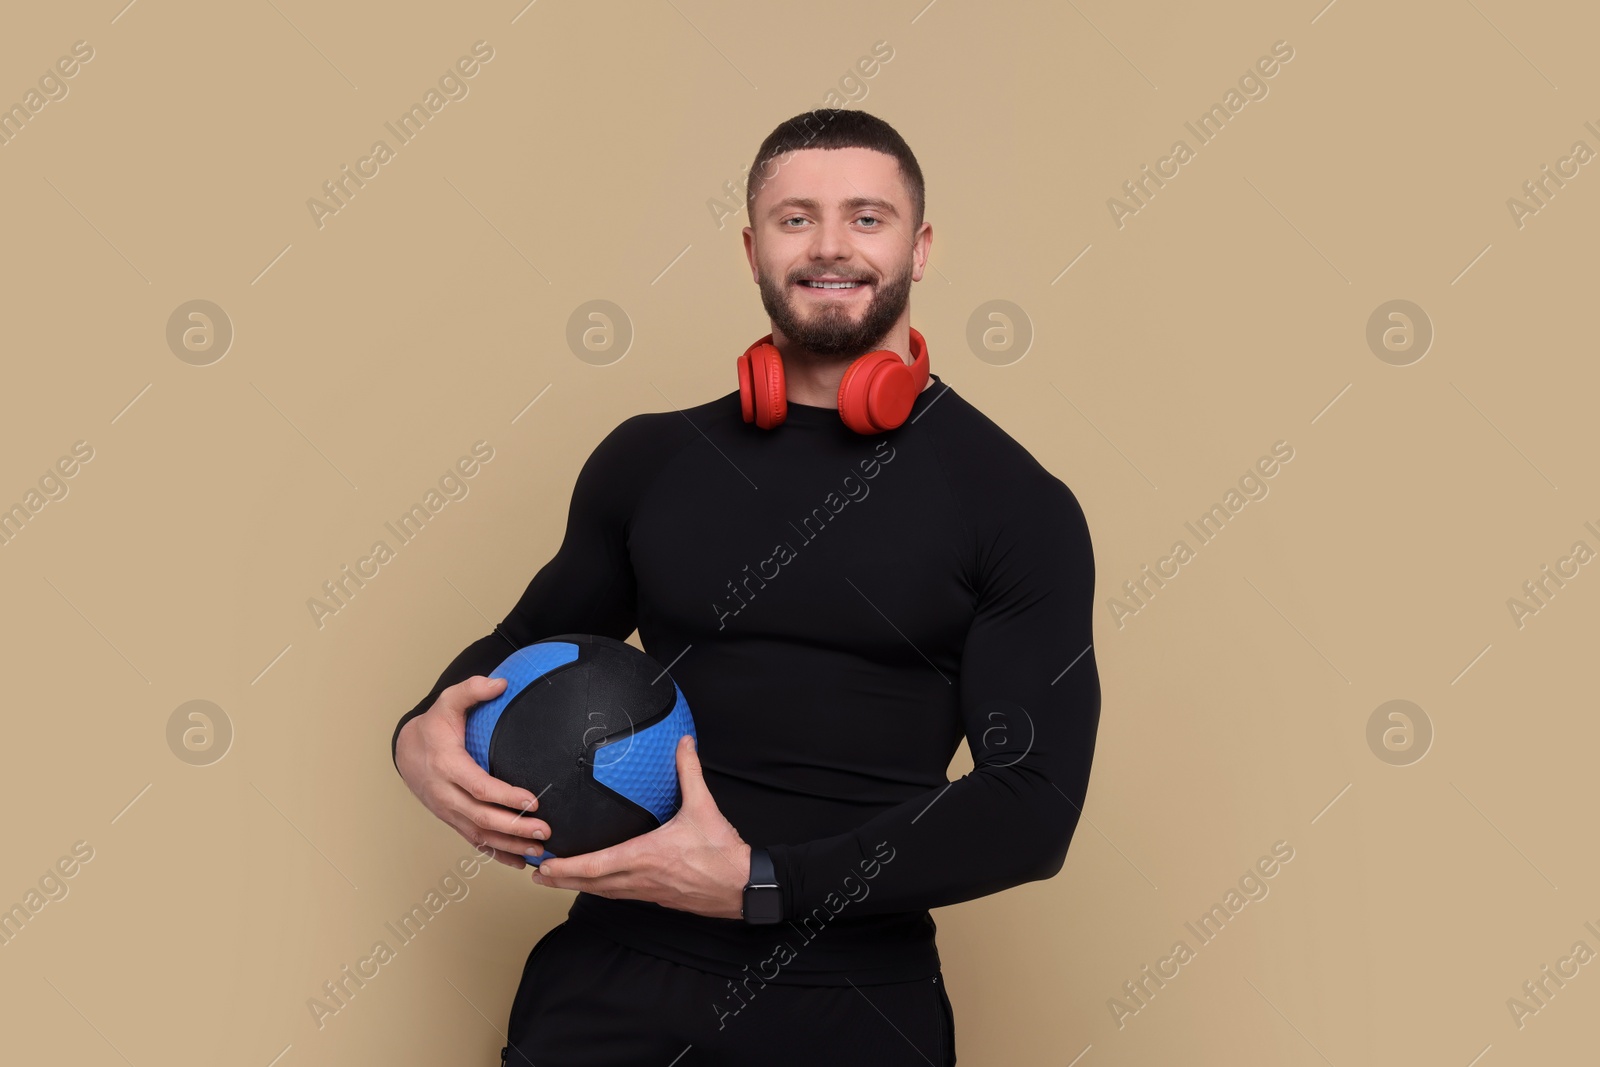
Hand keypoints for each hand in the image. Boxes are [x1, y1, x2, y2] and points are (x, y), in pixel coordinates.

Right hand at [396, 675, 551, 868]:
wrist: (405, 750)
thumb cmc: (433, 726)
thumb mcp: (448, 701)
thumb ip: (473, 689)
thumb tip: (502, 682)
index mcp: (447, 765)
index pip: (478, 786)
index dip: (505, 796)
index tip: (533, 801)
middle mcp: (445, 793)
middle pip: (481, 817)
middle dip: (514, 826)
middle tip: (545, 830)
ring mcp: (447, 811)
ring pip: (479, 835)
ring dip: (509, 845)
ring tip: (540, 850)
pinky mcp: (452, 820)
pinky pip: (474, 842)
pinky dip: (496, 854)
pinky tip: (520, 861)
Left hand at [530, 735, 751, 919]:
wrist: (743, 887)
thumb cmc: (722, 852)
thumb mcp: (704, 807)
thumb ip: (689, 772)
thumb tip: (684, 743)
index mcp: (646, 856)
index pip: (596, 866)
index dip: (567, 867)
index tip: (545, 864)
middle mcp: (641, 878)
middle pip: (591, 884)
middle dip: (561, 880)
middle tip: (535, 874)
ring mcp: (648, 892)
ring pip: (604, 892)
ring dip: (578, 887)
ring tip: (555, 880)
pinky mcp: (658, 897)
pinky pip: (621, 895)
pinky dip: (602, 889)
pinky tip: (597, 884)